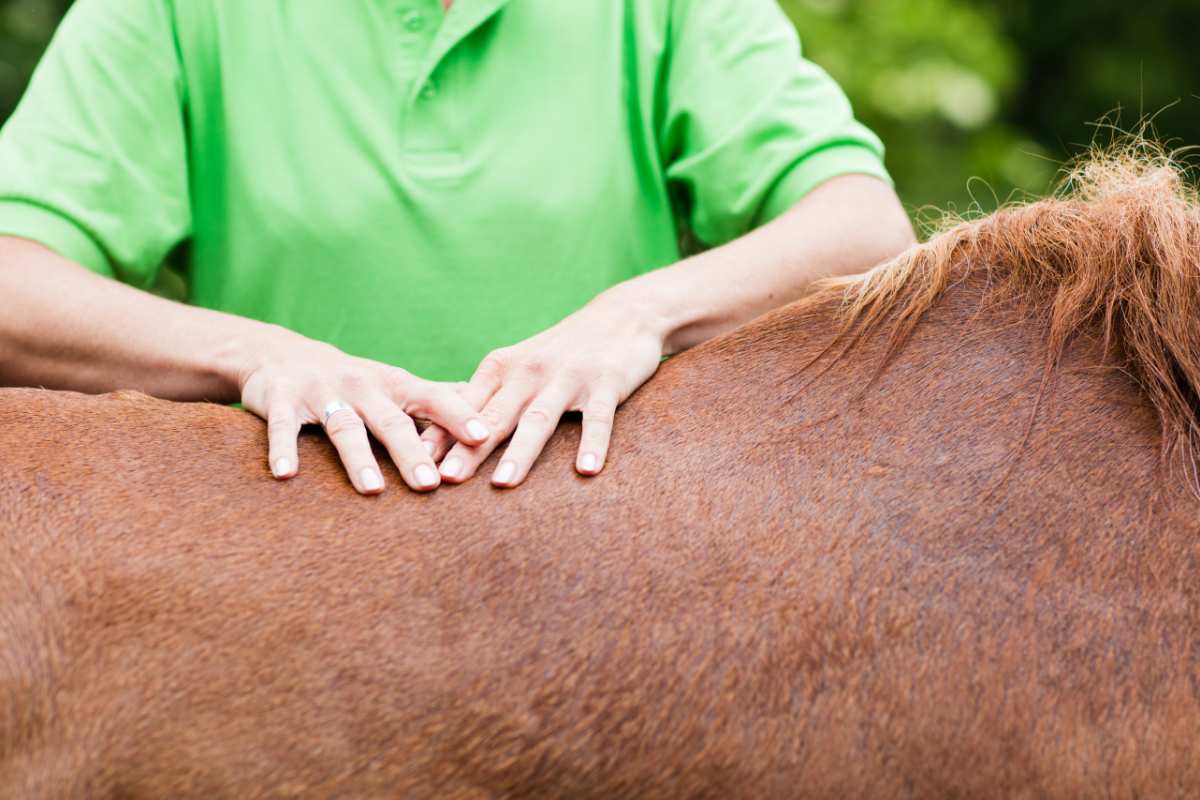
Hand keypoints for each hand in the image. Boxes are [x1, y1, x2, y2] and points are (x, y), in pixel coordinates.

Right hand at [238, 327, 489, 494]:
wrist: (278, 354)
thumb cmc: (352, 380)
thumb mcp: (393, 383)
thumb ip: (435, 396)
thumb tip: (483, 403)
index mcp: (393, 384)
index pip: (432, 399)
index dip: (458, 416)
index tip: (482, 438)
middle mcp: (361, 386)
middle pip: (390, 421)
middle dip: (411, 452)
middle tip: (430, 485)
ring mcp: (321, 392)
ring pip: (343, 427)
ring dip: (358, 459)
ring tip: (372, 489)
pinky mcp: (281, 400)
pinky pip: (283, 427)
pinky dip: (284, 449)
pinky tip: (286, 475)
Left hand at [421, 290, 665, 487]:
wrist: (621, 315)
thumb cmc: (561, 353)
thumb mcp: (519, 369)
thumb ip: (486, 401)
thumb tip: (440, 441)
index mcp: (502, 368)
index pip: (465, 408)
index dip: (440, 435)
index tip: (417, 463)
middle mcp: (530, 371)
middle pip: (495, 416)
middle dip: (469, 449)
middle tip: (446, 479)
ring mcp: (568, 377)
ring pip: (539, 418)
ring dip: (520, 452)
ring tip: (503, 483)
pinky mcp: (606, 382)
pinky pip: (598, 418)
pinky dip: (593, 444)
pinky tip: (586, 471)